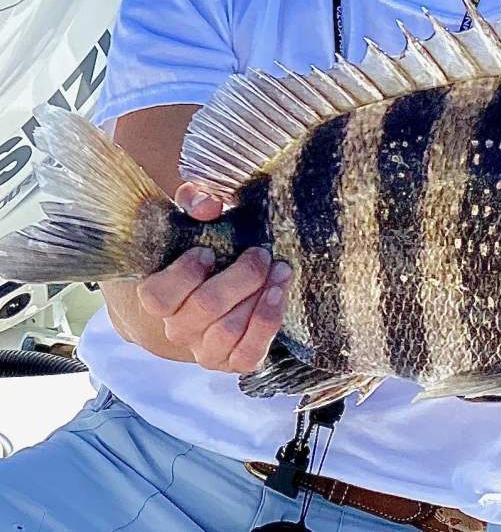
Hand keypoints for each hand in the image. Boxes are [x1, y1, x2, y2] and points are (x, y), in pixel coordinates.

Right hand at [135, 183, 292, 372]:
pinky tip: (279, 293)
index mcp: (160, 296)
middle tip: (260, 253)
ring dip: (259, 296)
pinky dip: (267, 322)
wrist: (220, 290)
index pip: (157, 297)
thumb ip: (195, 202)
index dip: (184, 274)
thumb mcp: (197, 220)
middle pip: (204, 308)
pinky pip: (247, 354)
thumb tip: (207, 205)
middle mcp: (178, 327)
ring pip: (227, 331)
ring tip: (280, 269)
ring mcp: (205, 349)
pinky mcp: (233, 362)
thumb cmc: (208, 250)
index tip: (209, 250)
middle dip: (240, 277)